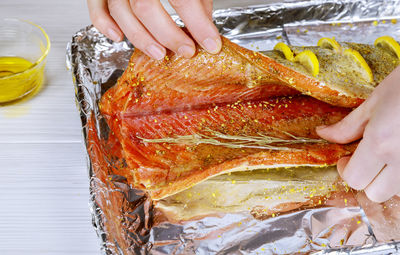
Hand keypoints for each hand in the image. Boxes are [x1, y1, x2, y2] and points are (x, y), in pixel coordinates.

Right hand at [87, 0, 220, 59]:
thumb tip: (203, 25)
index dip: (198, 24)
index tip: (211, 43)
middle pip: (146, 8)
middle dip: (169, 36)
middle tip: (187, 51)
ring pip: (120, 12)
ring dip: (140, 38)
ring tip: (160, 53)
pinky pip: (96, 6)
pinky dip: (104, 24)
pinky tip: (119, 37)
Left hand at [317, 66, 399, 202]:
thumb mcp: (375, 100)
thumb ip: (348, 125)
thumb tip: (323, 134)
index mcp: (381, 143)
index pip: (354, 179)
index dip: (346, 169)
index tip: (348, 157)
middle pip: (375, 193)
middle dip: (367, 178)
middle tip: (370, 157)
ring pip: (398, 192)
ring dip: (390, 179)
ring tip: (393, 152)